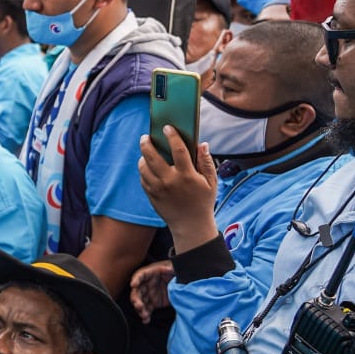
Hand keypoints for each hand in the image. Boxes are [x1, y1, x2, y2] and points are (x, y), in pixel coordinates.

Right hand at [129, 261, 174, 322]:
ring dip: (140, 309)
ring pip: (141, 302)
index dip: (136, 279)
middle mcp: (146, 284)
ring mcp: (149, 295)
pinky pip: (147, 310)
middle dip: (136, 299)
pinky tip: (146, 320)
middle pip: (137, 291)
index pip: (140, 275)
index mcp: (150, 273)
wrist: (182, 280)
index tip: (133, 285)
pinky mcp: (154, 303)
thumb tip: (168, 269)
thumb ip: (170, 268)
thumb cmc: (176, 271)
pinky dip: (146, 315)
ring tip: (144, 315)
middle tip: (139, 306)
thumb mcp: (174, 268)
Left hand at [138, 128, 218, 249]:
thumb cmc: (203, 201)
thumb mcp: (211, 182)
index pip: (178, 150)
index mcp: (187, 176)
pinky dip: (144, 170)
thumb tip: (202, 144)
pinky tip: (148, 166)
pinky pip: (143, 178)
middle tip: (146, 137)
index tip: (167, 127)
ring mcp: (158, 189)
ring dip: (143, 157)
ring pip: (143, 167)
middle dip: (147, 143)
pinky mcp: (151, 195)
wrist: (191, 226)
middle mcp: (170, 181)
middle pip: (152, 156)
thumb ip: (206, 162)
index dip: (172, 136)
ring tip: (146, 151)